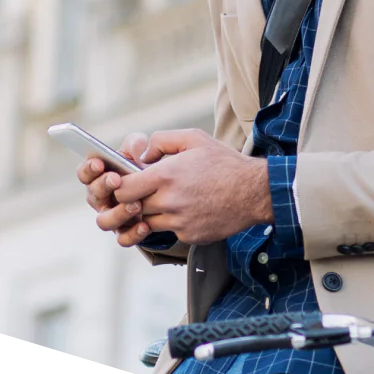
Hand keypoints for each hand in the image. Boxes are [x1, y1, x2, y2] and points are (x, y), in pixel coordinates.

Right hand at [76, 132, 154, 244]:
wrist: (165, 192)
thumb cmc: (143, 167)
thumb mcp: (140, 151)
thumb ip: (136, 144)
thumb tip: (138, 151)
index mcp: (99, 177)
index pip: (84, 174)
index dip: (88, 169)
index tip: (99, 163)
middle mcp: (101, 199)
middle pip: (93, 196)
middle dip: (103, 186)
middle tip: (116, 179)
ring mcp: (113, 217)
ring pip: (104, 221)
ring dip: (118, 213)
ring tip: (135, 204)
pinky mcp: (126, 232)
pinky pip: (124, 238)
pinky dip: (133, 233)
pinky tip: (146, 224)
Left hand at [111, 128, 274, 246]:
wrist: (254, 191)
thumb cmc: (225, 163)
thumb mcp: (194, 138)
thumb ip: (161, 141)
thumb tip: (141, 156)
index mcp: (165, 176)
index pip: (122, 190)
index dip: (120, 187)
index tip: (127, 182)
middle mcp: (168, 202)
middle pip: (132, 208)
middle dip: (134, 200)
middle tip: (144, 192)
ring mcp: (179, 222)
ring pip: (148, 222)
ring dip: (153, 212)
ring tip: (170, 199)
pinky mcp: (189, 236)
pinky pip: (170, 231)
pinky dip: (173, 222)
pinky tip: (189, 209)